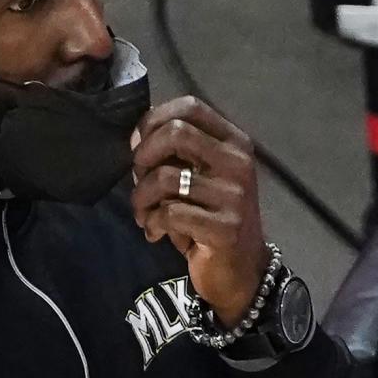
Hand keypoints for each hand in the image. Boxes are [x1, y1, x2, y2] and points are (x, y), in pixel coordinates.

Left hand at [130, 95, 269, 327]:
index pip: (190, 106)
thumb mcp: (200, 178)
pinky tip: (154, 232)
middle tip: (138, 181)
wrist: (241, 271)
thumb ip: (177, 154)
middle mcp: (238, 163)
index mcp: (234, 142)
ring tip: (142, 214)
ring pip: (165, 178)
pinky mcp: (224, 228)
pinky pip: (169, 213)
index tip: (137, 145)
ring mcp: (234, 195)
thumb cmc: (212, 219)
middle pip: (175, 133)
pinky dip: (151, 223)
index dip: (154, 120)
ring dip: (140, 198)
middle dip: (143, 157)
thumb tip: (136, 137)